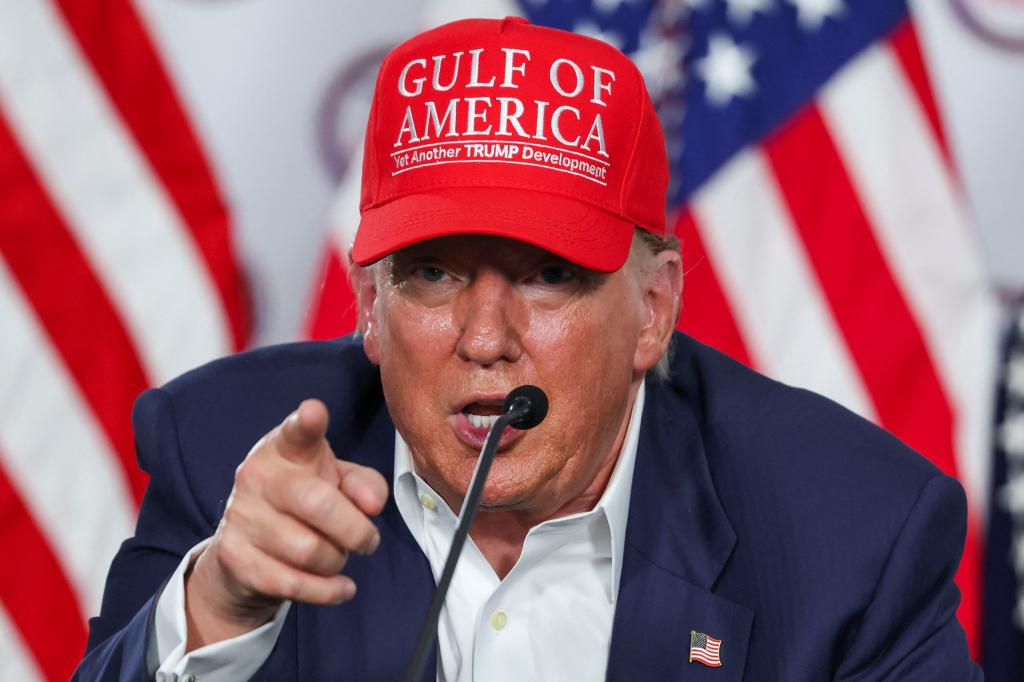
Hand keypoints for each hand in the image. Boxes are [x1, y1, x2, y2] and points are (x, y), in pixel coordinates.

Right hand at [183, 399, 387, 649]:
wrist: (249, 546)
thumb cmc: (304, 501)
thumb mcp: (338, 482)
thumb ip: (365, 483)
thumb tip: (371, 504)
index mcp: (284, 448)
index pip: (296, 433)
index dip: (307, 423)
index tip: (314, 413)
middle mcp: (257, 476)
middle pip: (318, 504)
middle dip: (355, 530)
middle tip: (369, 540)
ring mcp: (241, 516)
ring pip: (309, 550)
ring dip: (337, 560)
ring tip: (338, 555)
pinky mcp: (235, 557)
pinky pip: (293, 583)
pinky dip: (327, 591)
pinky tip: (342, 587)